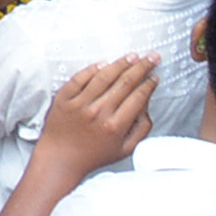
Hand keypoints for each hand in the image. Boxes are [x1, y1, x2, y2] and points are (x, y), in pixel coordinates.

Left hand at [37, 54, 159, 179]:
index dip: (148, 84)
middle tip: (151, 57)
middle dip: (141, 67)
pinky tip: (104, 63)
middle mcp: (98, 113)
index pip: (137, 98)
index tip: (155, 76)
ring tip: (132, 56)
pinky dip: (93, 69)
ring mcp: (79, 104)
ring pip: (103, 77)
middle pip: (124, 83)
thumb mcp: (125, 150)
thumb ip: (141, 130)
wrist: (61, 158)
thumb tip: (147, 108)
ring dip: (120, 64)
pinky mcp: (64, 98)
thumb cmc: (94, 155)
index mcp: (115, 126)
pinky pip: (80, 78)